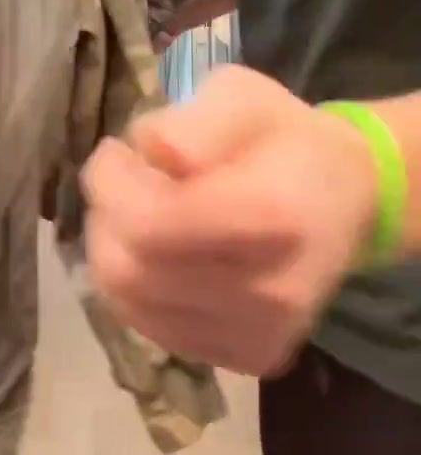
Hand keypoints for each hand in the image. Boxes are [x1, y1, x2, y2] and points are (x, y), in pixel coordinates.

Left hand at [84, 66, 376, 375]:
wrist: (348, 197)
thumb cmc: (284, 137)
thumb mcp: (241, 96)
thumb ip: (196, 122)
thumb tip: (153, 149)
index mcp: (272, 217)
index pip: (150, 224)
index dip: (110, 186)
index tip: (115, 152)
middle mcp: (270, 292)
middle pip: (130, 272)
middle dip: (106, 219)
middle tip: (122, 182)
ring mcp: (260, 334)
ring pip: (132, 307)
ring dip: (116, 254)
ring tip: (142, 213)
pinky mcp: (250, 358)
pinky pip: (156, 331)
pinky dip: (140, 290)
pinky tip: (164, 252)